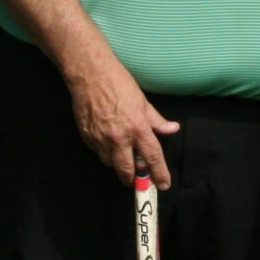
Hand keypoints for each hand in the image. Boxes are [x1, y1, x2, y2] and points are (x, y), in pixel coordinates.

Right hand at [64, 55, 180, 188]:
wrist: (90, 75)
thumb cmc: (119, 83)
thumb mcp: (142, 101)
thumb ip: (157, 120)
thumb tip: (172, 129)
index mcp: (138, 127)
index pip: (152, 157)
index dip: (160, 173)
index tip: (164, 185)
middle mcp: (119, 138)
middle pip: (127, 170)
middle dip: (132, 178)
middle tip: (135, 179)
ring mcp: (101, 139)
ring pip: (110, 163)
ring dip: (117, 163)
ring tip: (121, 153)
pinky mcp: (86, 137)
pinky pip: (97, 152)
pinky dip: (104, 151)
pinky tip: (107, 141)